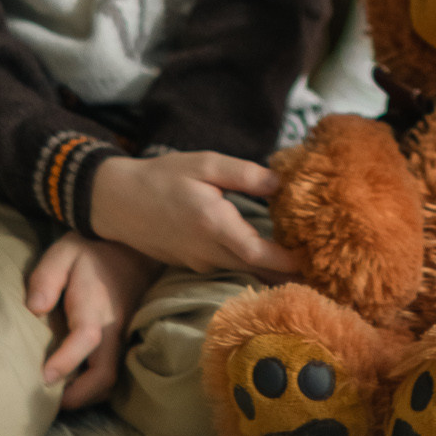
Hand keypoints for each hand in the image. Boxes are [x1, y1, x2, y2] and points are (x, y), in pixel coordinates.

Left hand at [25, 232, 150, 409]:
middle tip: (48, 402)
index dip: (67, 361)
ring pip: (111, 380)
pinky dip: (95, 387)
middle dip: (78, 396)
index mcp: (94, 304)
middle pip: (104, 374)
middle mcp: (114, 327)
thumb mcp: (63, 252)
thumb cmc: (91, 252)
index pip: (86, 337)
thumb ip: (46, 278)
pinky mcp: (125, 343)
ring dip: (87, 395)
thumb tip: (34, 309)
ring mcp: (123, 338)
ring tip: (59, 398)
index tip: (44, 377)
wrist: (133, 250)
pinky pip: (114, 373)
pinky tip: (75, 385)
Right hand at [87, 151, 300, 277]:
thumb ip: (244, 174)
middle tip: (320, 268)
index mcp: (214, 225)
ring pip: (241, 270)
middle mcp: (207, 252)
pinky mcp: (190, 264)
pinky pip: (225, 267)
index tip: (315, 259)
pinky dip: (246, 263)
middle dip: (286, 271)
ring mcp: (197, 262)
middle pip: (256, 269)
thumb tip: (281, 184)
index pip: (260, 254)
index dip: (288, 261)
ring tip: (299, 261)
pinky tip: (262, 252)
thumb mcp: (204, 164)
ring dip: (267, 269)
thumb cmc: (161, 177)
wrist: (114, 200)